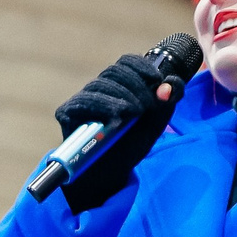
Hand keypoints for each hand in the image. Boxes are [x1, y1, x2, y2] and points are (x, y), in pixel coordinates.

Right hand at [53, 52, 181, 213]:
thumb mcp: (155, 124)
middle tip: (148, 106)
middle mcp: (98, 88)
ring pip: (99, 85)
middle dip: (135, 86)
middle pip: (114, 71)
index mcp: (119, 85)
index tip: (157, 79)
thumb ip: (167, 103)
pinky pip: (82, 102)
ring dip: (121, 96)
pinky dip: (101, 107)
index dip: (142, 66)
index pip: (126, 62)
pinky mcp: (67, 113)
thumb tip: (169, 85)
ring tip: (135, 113)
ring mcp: (80, 100)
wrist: (108, 174)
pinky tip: (116, 119)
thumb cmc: (130, 145)